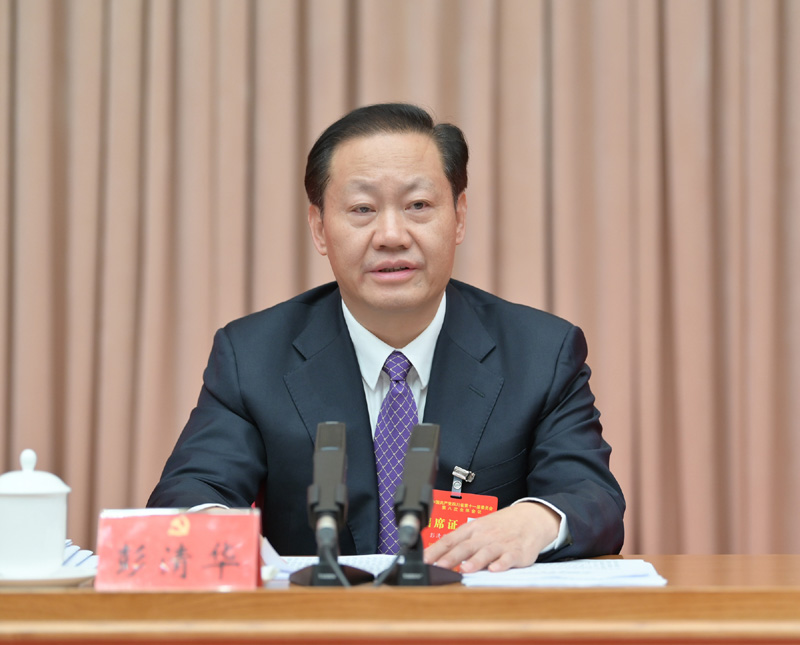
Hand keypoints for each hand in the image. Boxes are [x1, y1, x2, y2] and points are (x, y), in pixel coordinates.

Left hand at [422, 502, 560, 572]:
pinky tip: (494, 569)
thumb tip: (437, 556)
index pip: (450, 539)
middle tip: (439, 566)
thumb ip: (461, 542)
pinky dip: (501, 564)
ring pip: (486, 552)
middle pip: (465, 546)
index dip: (436, 550)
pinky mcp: (516, 552)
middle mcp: (484, 535)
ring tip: (465, 569)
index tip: (424, 560)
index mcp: (472, 529)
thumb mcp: (478, 528)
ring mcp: (500, 543)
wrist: (530, 519)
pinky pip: (508, 558)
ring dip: (475, 561)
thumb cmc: (499, 526)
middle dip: (451, 557)